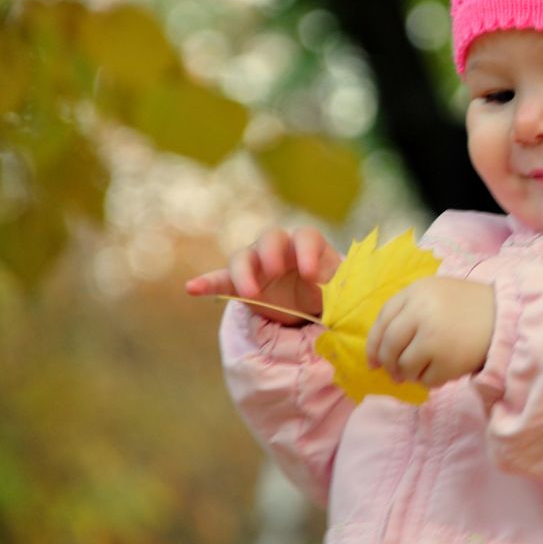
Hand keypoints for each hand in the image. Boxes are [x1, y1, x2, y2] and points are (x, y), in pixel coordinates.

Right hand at [185, 227, 341, 325]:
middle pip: (271, 238)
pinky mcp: (240, 283)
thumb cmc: (328, 290)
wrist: (309, 306)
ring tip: (250, 293)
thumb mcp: (339, 288)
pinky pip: (220, 279)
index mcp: (309, 245)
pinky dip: (207, 283)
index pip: (306, 237)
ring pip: (243, 257)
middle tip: (275, 271)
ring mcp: (257, 264)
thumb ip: (342, 286)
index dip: (308, 252)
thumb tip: (350, 293)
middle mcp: (280, 248)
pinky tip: (192, 288)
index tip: (311, 274)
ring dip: (244, 273)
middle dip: (271, 252)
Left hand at [364, 277, 495, 387]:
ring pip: (404, 367)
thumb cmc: (468, 306)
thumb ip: (408, 312)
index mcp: (416, 292)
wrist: (506, 316)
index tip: (373, 361)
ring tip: (426, 369)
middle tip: (395, 374)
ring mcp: (432, 338)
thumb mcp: (435, 294)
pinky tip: (445, 369)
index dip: (373, 345)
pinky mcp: (446, 360)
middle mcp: (420, 312)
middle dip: (389, 364)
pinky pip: (426, 380)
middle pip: (388, 347)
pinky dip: (431, 380)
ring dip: (410, 374)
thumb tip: (379, 352)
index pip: (382, 321)